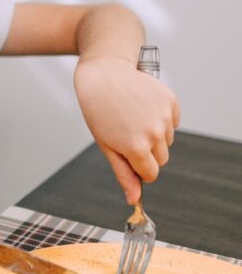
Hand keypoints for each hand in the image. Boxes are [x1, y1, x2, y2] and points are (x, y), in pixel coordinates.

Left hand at [73, 56, 180, 203]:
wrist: (104, 74)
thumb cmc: (99, 110)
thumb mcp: (107, 145)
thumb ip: (124, 174)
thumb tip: (135, 199)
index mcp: (137, 148)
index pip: (151, 173)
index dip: (139, 167)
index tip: (129, 156)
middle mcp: (154, 133)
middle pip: (161, 158)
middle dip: (147, 152)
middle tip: (127, 133)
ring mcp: (164, 116)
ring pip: (167, 139)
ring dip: (154, 133)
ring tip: (132, 117)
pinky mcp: (171, 101)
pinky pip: (173, 120)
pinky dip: (162, 117)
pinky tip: (143, 106)